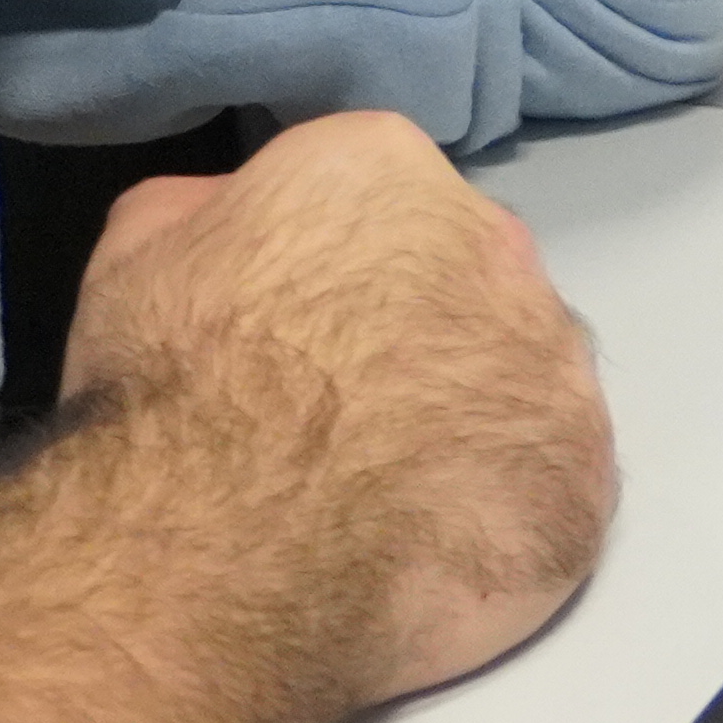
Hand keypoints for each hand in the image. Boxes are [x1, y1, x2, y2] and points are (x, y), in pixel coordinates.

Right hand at [62, 110, 615, 708]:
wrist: (230, 546)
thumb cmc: (173, 390)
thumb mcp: (136, 254)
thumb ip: (199, 211)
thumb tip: (228, 210)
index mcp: (386, 168)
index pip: (375, 198)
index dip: (329, 271)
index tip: (288, 332)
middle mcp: (498, 242)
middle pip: (464, 279)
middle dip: (414, 336)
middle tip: (338, 420)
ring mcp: (557, 361)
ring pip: (522, 379)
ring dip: (473, 422)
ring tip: (388, 500)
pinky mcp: (586, 475)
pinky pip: (553, 486)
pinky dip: (505, 518)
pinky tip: (435, 554)